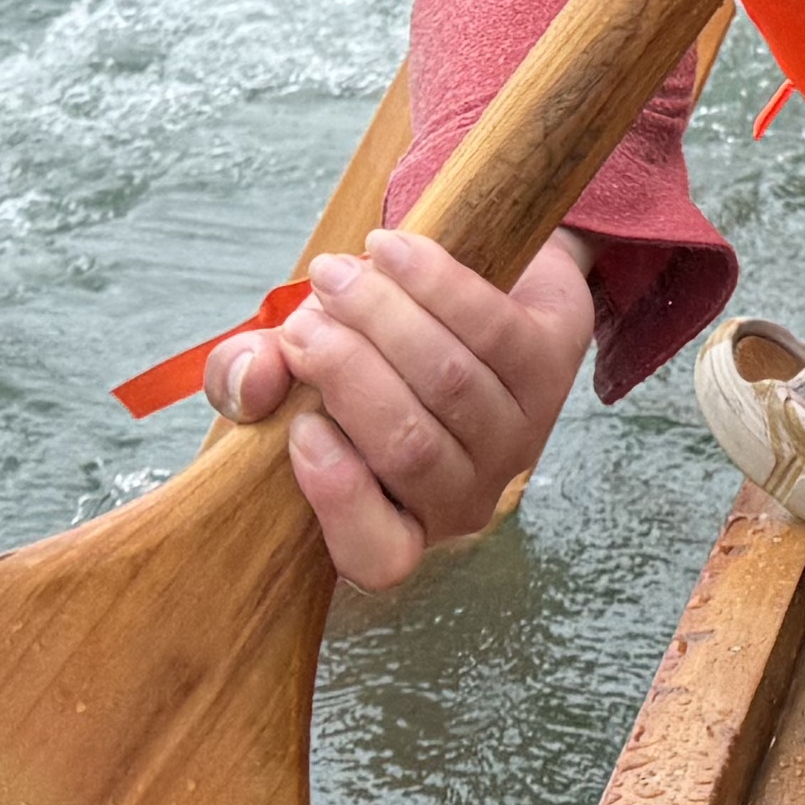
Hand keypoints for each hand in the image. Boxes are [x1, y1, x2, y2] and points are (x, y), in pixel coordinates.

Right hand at [205, 229, 596, 590]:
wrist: (472, 287)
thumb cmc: (370, 357)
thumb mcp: (295, 374)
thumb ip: (251, 382)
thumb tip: (251, 374)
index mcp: (401, 523)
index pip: (379, 555)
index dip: (339, 499)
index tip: (301, 429)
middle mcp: (467, 496)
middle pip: (410, 446)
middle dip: (345, 373)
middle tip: (303, 322)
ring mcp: (519, 434)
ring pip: (450, 381)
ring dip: (382, 318)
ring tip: (333, 276)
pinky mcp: (553, 363)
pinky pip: (492, 325)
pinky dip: (432, 281)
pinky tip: (389, 249)